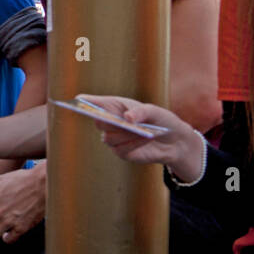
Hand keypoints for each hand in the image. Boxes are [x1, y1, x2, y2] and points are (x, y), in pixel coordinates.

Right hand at [76, 93, 203, 181]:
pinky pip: (120, 149)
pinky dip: (133, 143)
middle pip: (98, 121)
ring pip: (109, 137)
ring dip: (126, 134)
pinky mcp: (122, 152)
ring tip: (143, 131)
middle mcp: (110, 122)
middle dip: (108, 121)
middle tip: (121, 120)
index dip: (83, 102)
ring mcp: (114, 138)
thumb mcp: (155, 112)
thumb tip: (126, 118)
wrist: (174, 141)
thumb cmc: (161, 120)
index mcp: (114, 106)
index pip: (92, 103)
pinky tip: (145, 138)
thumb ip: (141, 112)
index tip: (78, 100)